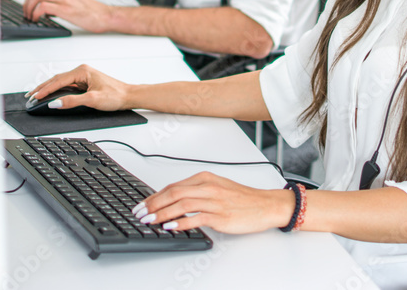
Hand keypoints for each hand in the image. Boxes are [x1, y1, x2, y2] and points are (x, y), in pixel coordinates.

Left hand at [23, 0, 113, 32]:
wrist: (106, 16)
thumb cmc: (93, 12)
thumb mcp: (74, 2)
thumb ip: (60, 2)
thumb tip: (45, 10)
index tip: (28, 8)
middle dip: (26, 3)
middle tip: (26, 13)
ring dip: (29, 8)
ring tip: (31, 17)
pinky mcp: (66, 8)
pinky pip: (43, 7)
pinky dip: (36, 13)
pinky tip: (37, 19)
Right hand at [26, 64, 130, 110]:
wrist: (129, 96)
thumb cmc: (115, 95)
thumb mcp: (92, 100)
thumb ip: (72, 101)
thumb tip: (55, 103)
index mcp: (82, 71)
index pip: (58, 81)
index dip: (45, 90)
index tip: (35, 97)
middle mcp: (81, 71)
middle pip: (56, 79)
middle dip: (42, 88)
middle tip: (30, 96)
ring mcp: (83, 77)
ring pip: (61, 82)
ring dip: (49, 89)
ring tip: (37, 95)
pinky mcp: (85, 83)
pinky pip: (67, 86)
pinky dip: (57, 91)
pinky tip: (51, 95)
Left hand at [132, 172, 294, 234]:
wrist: (266, 205)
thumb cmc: (242, 199)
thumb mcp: (217, 188)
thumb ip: (196, 193)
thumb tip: (172, 202)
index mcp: (205, 178)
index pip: (173, 186)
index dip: (154, 196)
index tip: (142, 205)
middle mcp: (208, 187)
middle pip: (173, 193)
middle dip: (153, 204)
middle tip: (140, 214)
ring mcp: (214, 201)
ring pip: (182, 204)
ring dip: (162, 213)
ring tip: (149, 221)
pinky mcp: (221, 215)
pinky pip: (197, 218)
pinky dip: (181, 222)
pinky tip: (170, 227)